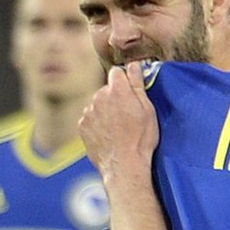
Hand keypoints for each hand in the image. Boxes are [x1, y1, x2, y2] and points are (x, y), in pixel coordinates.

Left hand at [79, 62, 158, 180]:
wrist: (124, 165)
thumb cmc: (141, 139)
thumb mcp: (147, 110)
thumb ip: (138, 84)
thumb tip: (134, 65)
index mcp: (118, 90)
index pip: (117, 72)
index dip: (125, 80)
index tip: (131, 92)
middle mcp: (99, 97)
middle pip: (106, 89)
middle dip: (115, 97)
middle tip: (127, 115)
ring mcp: (88, 112)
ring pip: (97, 104)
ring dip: (105, 110)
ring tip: (117, 128)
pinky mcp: (82, 125)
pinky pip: (90, 118)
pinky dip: (97, 123)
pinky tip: (108, 134)